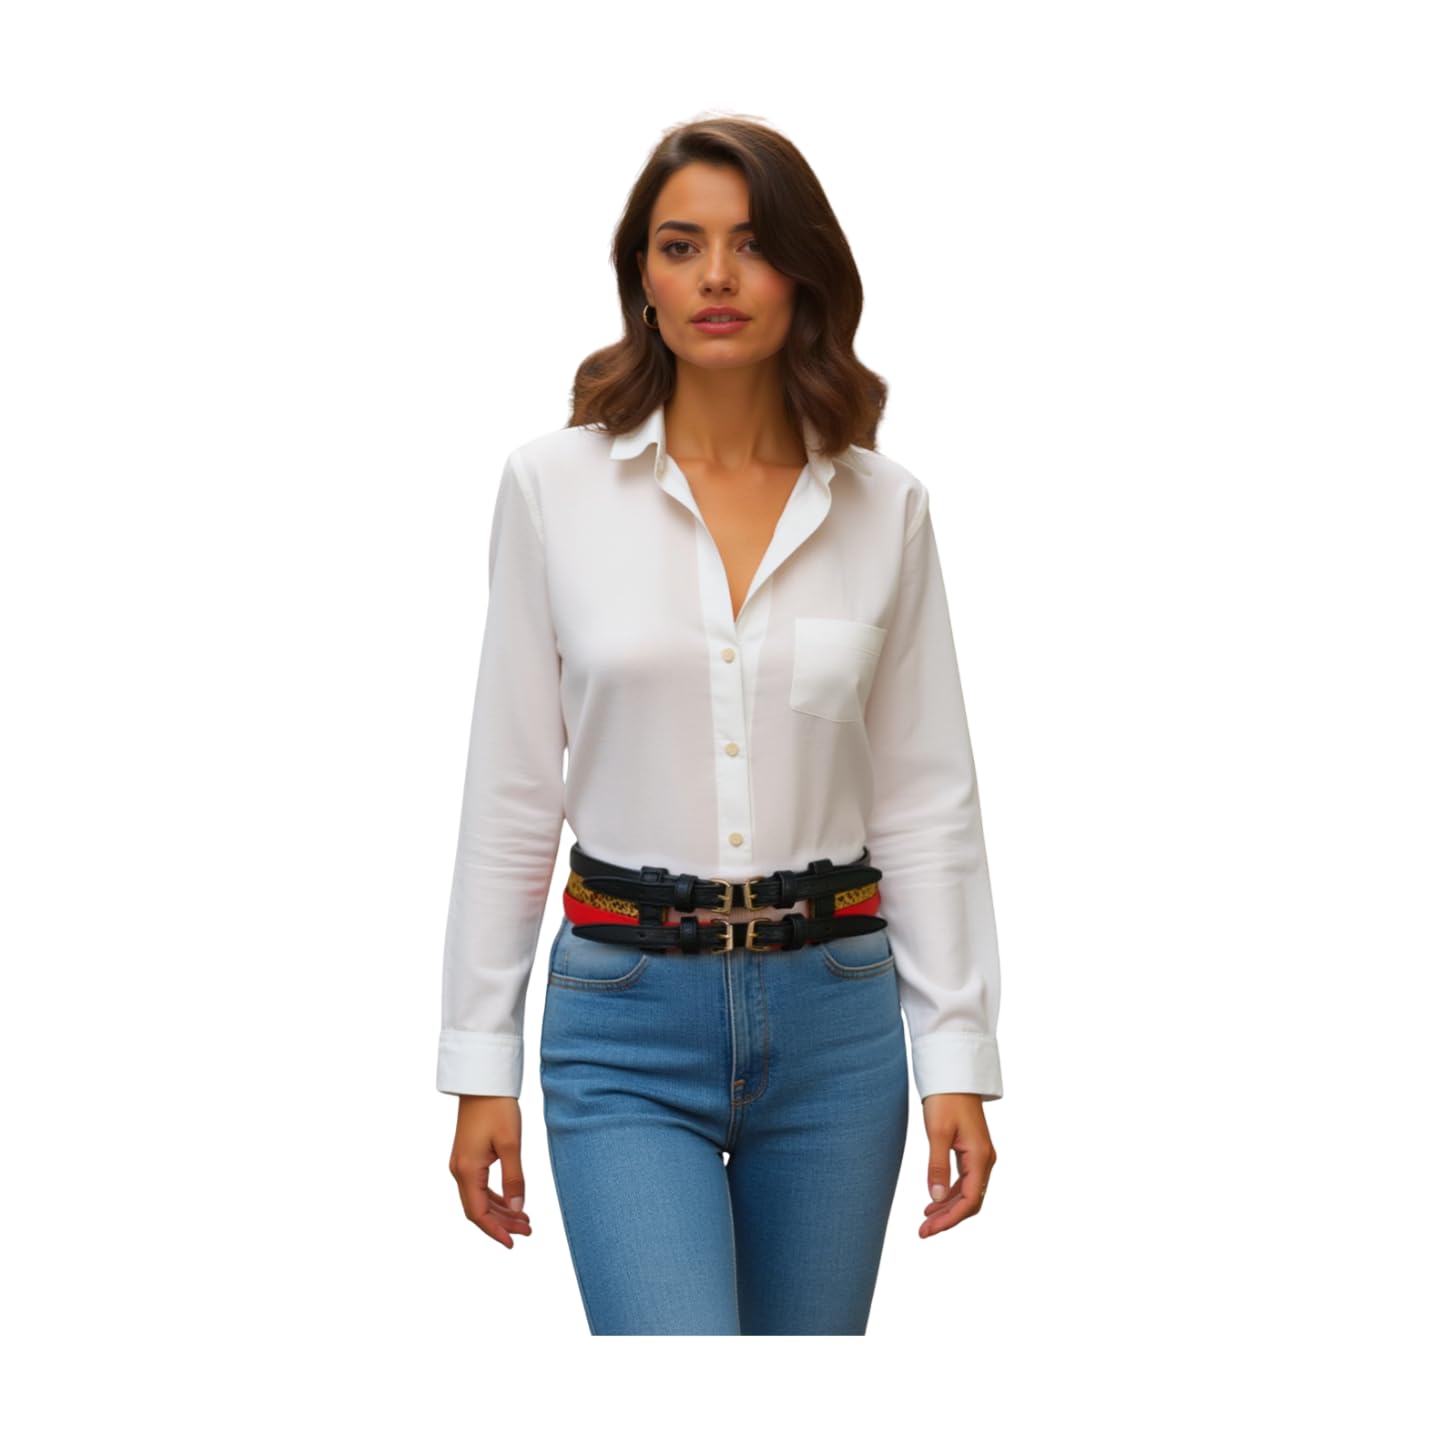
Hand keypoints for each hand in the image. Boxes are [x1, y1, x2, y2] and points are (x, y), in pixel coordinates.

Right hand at [449, 1095, 532, 1247]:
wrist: (483, 1081)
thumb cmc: (497, 1108)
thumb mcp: (511, 1144)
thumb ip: (514, 1179)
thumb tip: (518, 1209)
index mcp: (467, 1170)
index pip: (478, 1213)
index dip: (495, 1231)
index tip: (513, 1243)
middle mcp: (459, 1170)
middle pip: (478, 1209)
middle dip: (502, 1223)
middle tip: (528, 1230)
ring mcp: (461, 1164)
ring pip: (479, 1199)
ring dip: (500, 1211)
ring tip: (525, 1220)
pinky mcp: (467, 1156)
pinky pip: (479, 1186)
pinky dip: (495, 1198)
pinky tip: (512, 1202)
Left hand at [919, 1093, 996, 1238]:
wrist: (954, 1075)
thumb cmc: (945, 1100)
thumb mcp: (937, 1133)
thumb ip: (937, 1166)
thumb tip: (935, 1198)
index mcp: (980, 1157)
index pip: (969, 1200)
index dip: (950, 1219)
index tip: (929, 1230)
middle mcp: (985, 1160)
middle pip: (970, 1201)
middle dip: (948, 1218)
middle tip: (923, 1232)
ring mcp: (980, 1156)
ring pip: (968, 1193)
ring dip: (948, 1209)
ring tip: (925, 1222)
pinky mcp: (973, 1151)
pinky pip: (965, 1181)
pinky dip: (950, 1194)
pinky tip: (934, 1201)